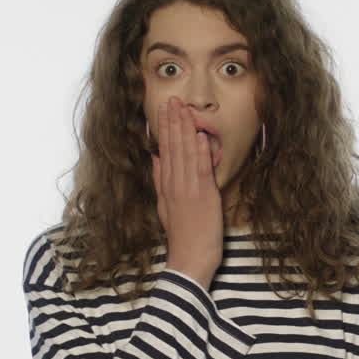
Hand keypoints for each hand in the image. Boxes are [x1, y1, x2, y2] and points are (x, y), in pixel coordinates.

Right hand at [151, 96, 222, 283]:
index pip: (164, 150)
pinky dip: (201, 152)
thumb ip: (160, 181)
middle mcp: (175, 185)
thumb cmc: (182, 236)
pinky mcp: (203, 197)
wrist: (189, 259)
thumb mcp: (165, 206)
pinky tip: (201, 136)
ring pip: (185, 154)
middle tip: (172, 99)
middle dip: (173, 122)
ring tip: (184, 109)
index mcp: (166, 186)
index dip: (165, 128)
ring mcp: (188, 190)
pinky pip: (202, 170)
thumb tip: (155, 158)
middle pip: (172, 147)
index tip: (164, 109)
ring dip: (185, 130)